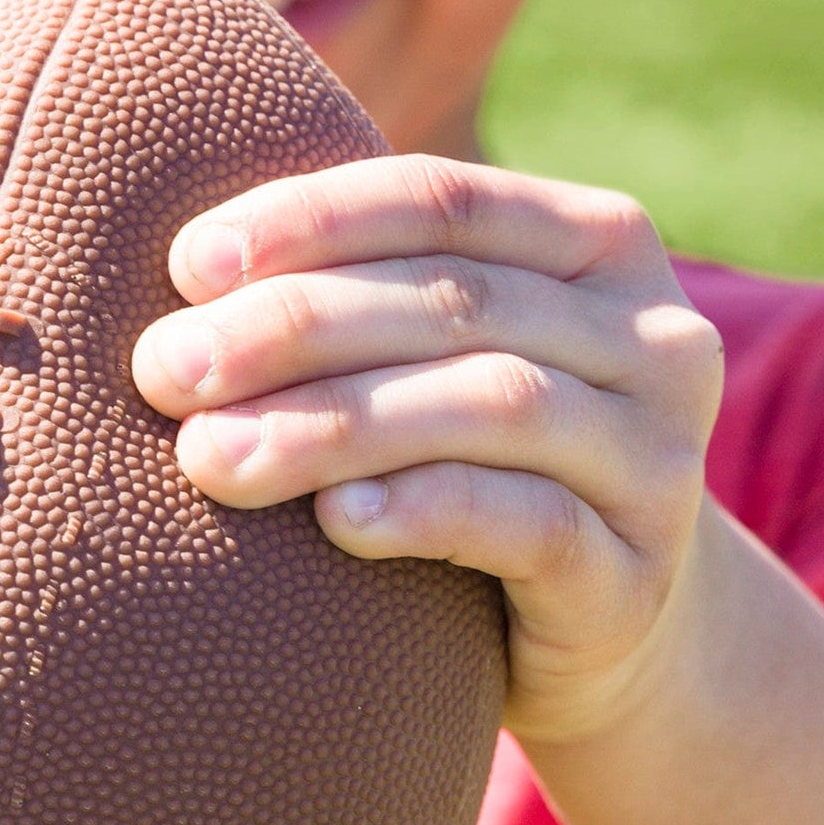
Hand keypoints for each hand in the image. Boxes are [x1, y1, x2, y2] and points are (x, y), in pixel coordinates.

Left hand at [131, 157, 722, 741]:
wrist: (600, 623)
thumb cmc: (471, 455)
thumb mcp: (437, 351)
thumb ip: (361, 286)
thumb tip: (186, 273)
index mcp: (599, 241)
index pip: (442, 201)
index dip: (310, 221)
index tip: (186, 265)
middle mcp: (656, 336)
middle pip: (455, 303)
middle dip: (292, 328)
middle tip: (164, 371)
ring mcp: (658, 460)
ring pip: (494, 404)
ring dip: (333, 422)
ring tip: (208, 454)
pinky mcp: (635, 575)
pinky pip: (532, 524)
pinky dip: (426, 510)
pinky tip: (334, 519)